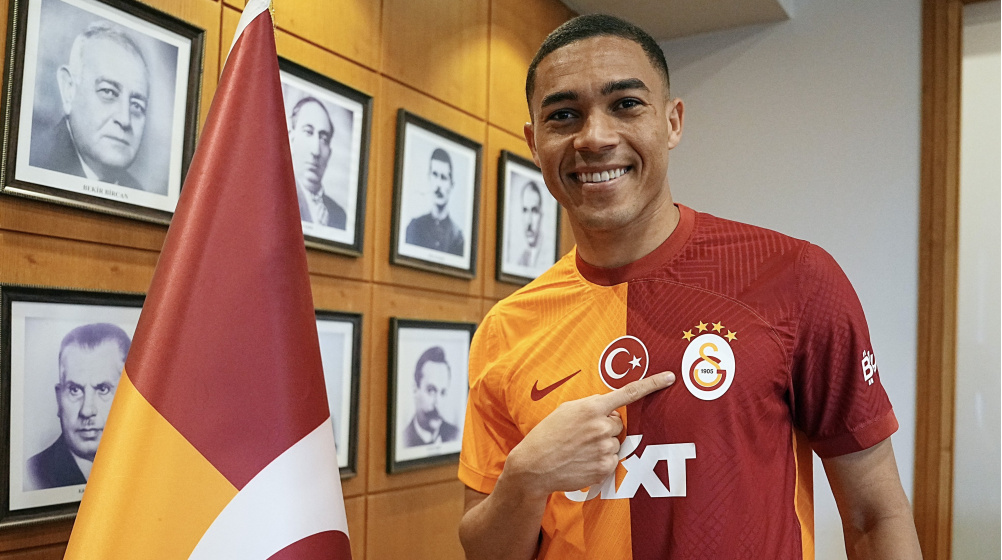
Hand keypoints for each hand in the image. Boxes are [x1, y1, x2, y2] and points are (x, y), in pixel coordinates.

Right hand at [501, 371, 675, 499]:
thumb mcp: (567, 410)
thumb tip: (611, 412)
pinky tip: (582, 461)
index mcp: (592, 407)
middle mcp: (601, 426)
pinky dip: (600, 461)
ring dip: (602, 445)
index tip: (670, 377)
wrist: (534, 465)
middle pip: (618, 423)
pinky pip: (612, 460)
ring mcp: (604, 448)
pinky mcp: (604, 468)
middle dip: (605, 427)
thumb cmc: (548, 434)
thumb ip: (592, 407)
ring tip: (579, 449)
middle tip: (583, 434)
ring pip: (615, 443)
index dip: (652, 384)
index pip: (628, 393)